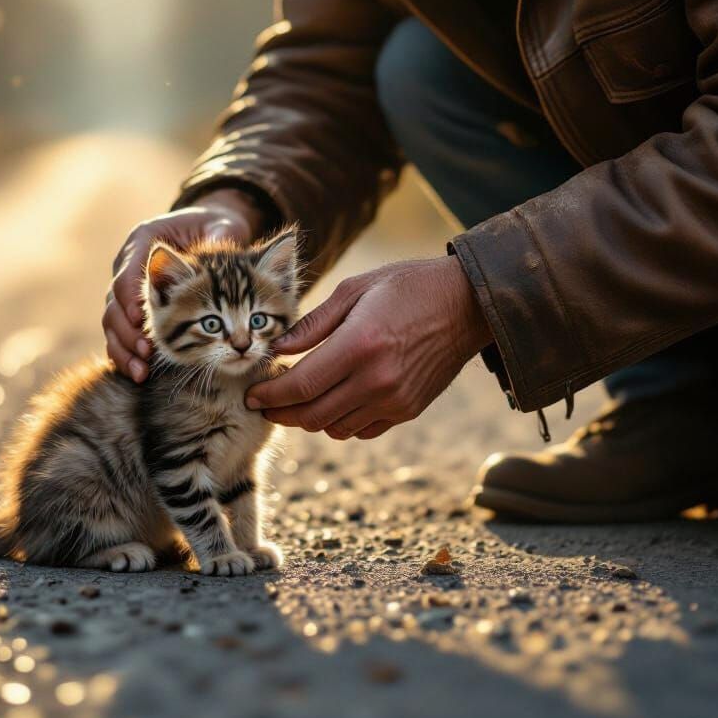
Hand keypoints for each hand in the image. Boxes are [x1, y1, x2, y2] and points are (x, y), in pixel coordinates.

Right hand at [104, 187, 270, 381]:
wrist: (211, 231)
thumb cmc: (216, 227)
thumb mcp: (222, 225)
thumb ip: (220, 234)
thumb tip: (221, 241)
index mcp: (145, 240)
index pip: (127, 270)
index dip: (130, 295)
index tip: (139, 315)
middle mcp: (131, 265)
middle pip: (114, 302)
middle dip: (127, 330)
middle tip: (146, 349)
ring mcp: (130, 290)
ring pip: (113, 323)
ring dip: (124, 348)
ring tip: (140, 369)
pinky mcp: (135, 311)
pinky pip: (121, 337)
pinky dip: (127, 356)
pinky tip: (139, 373)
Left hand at [244, 256, 491, 439]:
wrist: (467, 305)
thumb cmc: (407, 287)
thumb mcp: (355, 290)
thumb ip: (313, 324)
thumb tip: (277, 348)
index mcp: (359, 345)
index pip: (301, 385)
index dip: (270, 394)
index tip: (250, 393)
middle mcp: (376, 380)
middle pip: (312, 414)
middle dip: (281, 412)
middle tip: (263, 402)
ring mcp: (394, 400)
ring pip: (334, 427)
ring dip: (308, 417)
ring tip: (294, 399)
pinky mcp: (407, 410)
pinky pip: (361, 430)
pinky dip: (339, 422)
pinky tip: (330, 401)